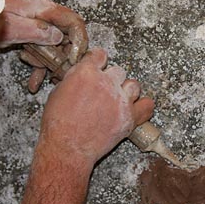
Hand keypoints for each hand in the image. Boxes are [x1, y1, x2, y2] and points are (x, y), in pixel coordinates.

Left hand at [0, 0, 88, 91]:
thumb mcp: (11, 28)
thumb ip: (36, 31)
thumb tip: (58, 37)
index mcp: (42, 8)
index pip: (73, 21)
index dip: (79, 40)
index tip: (73, 58)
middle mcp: (43, 15)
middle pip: (67, 35)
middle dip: (64, 56)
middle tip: (58, 73)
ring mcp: (37, 25)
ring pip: (55, 46)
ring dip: (49, 64)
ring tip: (38, 77)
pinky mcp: (30, 35)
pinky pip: (41, 51)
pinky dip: (39, 65)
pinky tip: (33, 82)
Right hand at [36, 48, 154, 166]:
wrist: (67, 148)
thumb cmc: (58, 125)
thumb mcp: (57, 94)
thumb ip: (73, 80)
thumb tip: (79, 77)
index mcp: (86, 72)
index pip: (100, 55)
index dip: (99, 61)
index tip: (99, 65)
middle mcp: (106, 82)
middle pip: (118, 70)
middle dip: (111, 79)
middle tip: (104, 90)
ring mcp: (120, 99)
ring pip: (134, 85)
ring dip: (127, 91)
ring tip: (119, 100)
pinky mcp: (130, 117)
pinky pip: (147, 106)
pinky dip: (143, 107)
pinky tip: (137, 109)